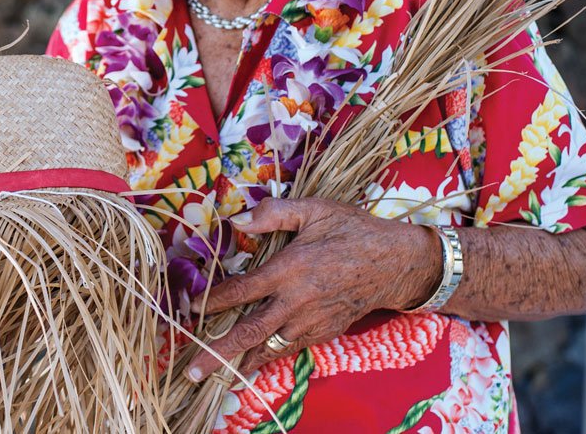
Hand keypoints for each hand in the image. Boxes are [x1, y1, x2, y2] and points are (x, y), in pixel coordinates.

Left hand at [185, 197, 440, 381]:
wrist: (395, 263)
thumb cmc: (351, 230)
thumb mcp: (314, 209)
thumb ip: (272, 213)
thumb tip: (235, 221)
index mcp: (290, 269)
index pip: (241, 291)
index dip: (213, 301)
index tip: (189, 310)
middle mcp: (297, 302)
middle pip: (249, 332)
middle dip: (218, 352)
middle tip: (192, 371)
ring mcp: (311, 322)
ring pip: (269, 347)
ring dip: (240, 361)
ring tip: (215, 375)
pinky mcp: (324, 332)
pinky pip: (289, 349)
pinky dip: (268, 357)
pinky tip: (252, 363)